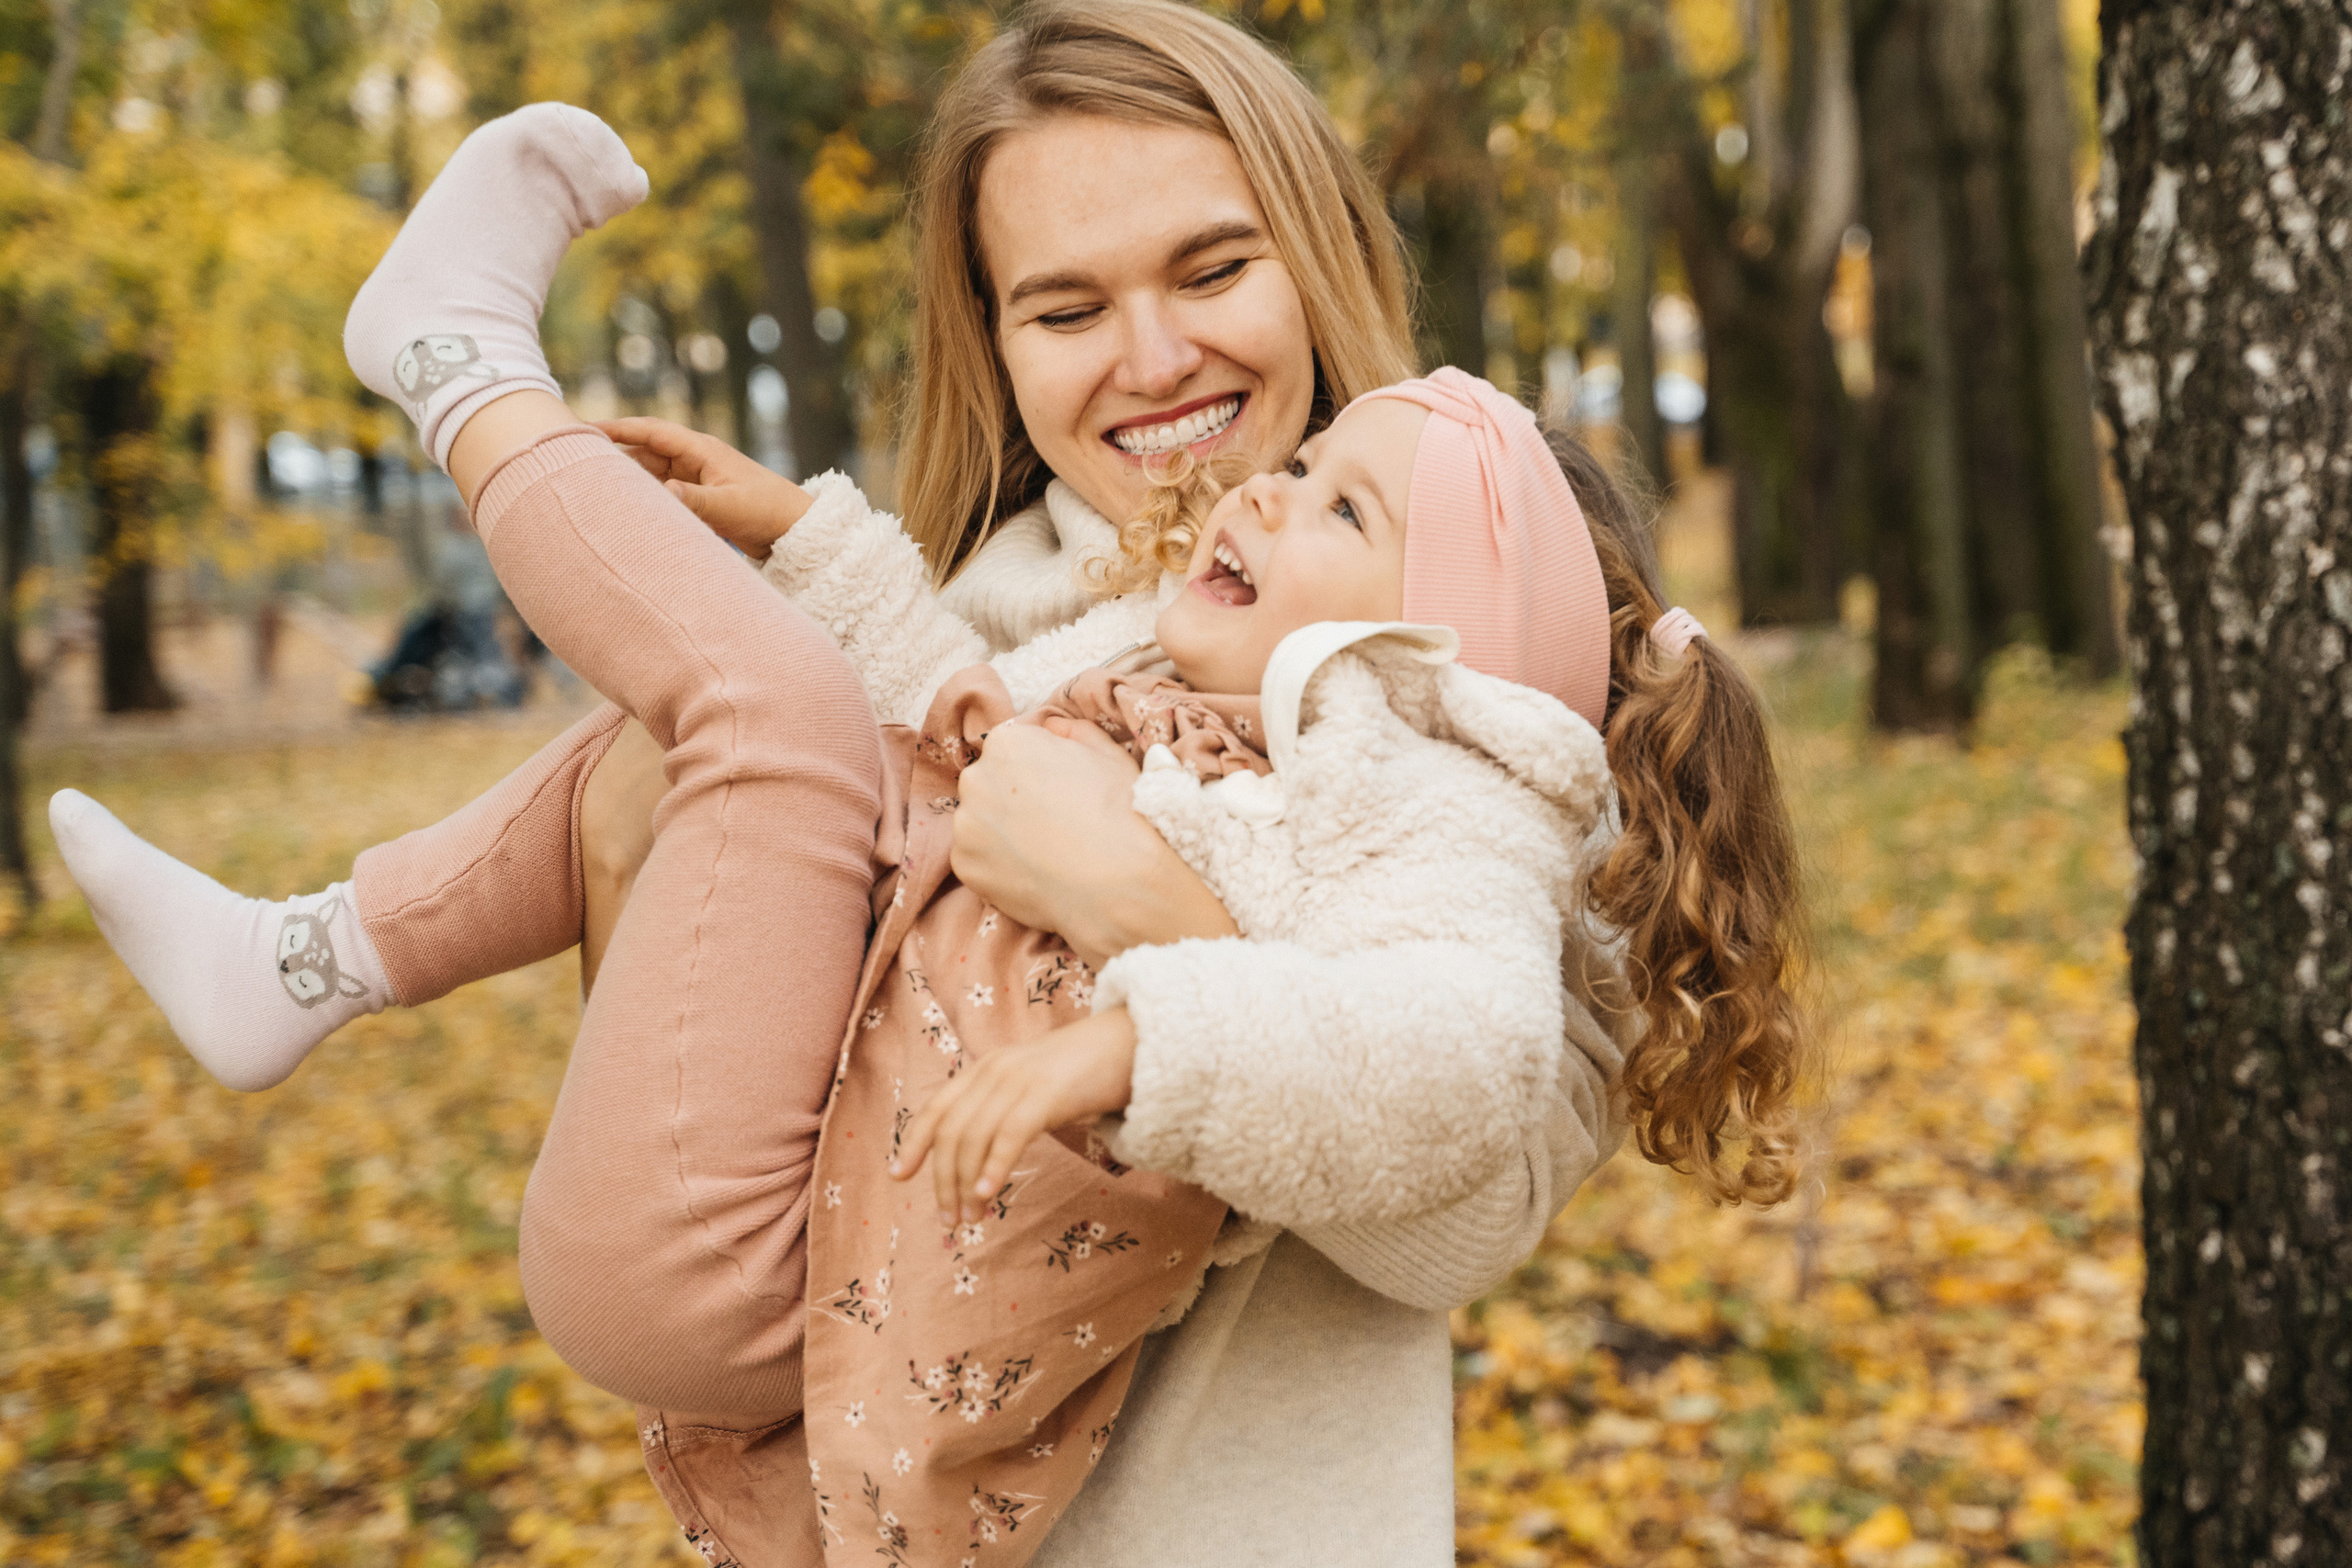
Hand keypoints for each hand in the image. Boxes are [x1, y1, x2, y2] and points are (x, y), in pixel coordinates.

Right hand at [595, 417, 810, 558]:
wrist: (798, 531)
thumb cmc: (769, 511)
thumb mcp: (730, 508)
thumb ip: (695, 502)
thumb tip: (662, 493)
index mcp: (702, 451)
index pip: (651, 432)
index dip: (617, 429)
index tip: (584, 429)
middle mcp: (695, 461)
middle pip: (644, 453)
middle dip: (614, 456)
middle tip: (576, 462)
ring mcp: (696, 480)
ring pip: (652, 476)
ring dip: (629, 482)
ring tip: (593, 489)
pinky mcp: (700, 501)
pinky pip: (664, 496)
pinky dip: (646, 500)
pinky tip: (626, 510)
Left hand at [889, 1007, 1138, 1223]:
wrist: (1132, 1042)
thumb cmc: (1086, 1072)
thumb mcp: (1033, 1087)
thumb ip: (1006, 1110)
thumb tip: (983, 1158)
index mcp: (986, 1068)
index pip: (937, 1108)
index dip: (913, 1142)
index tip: (898, 1176)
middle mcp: (994, 1071)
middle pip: (951, 1132)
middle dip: (943, 1180)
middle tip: (949, 1219)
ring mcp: (1019, 1080)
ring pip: (975, 1138)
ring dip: (966, 1184)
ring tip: (971, 1218)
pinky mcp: (1046, 1093)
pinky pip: (1009, 1135)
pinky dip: (994, 1166)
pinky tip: (987, 1194)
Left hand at [951, 722, 1236, 967]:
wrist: (1119, 882)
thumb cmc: (1120, 813)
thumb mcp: (1109, 755)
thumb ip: (1075, 731)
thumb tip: (1051, 727)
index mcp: (1008, 743)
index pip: (1012, 750)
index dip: (1037, 771)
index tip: (1058, 792)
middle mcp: (976, 778)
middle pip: (989, 784)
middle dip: (1012, 799)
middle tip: (1050, 823)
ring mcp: (966, 824)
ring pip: (980, 823)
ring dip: (1002, 833)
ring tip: (1043, 851)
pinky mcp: (964, 865)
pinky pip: (977, 860)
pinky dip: (997, 866)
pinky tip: (1032, 873)